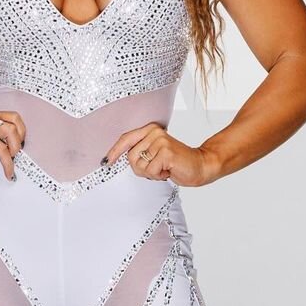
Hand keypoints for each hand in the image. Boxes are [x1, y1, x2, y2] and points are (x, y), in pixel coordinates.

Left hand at [103, 123, 220, 186]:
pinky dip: (159, 176)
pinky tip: (169, 171)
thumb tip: (115, 158)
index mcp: (150, 129)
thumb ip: (139, 152)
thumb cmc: (176, 163)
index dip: (114, 151)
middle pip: (130, 157)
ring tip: (163, 169)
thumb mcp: (154, 154)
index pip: (126, 138)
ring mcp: (160, 141)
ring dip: (150, 174)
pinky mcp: (166, 152)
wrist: (200, 166)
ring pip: (139, 166)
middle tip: (156, 169)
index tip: (106, 161)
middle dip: (141, 169)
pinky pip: (150, 171)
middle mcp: (154, 132)